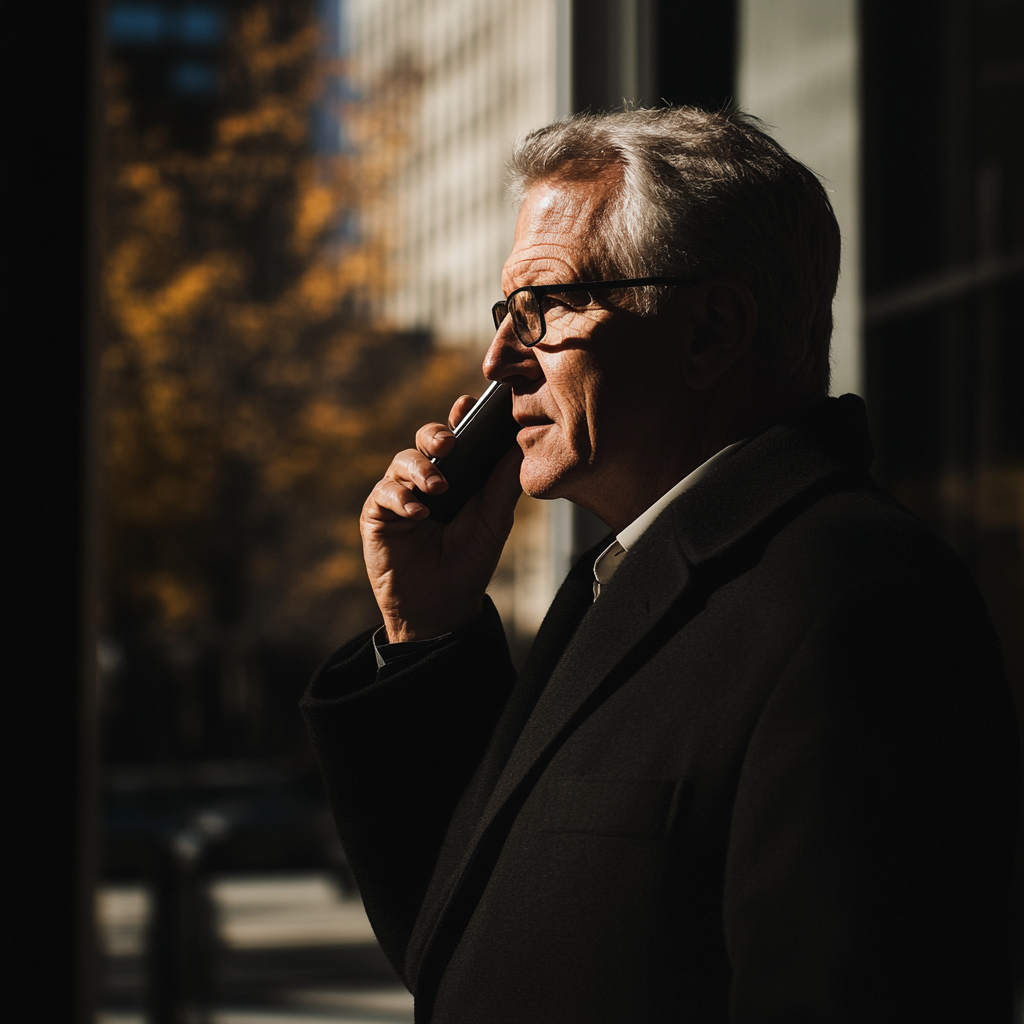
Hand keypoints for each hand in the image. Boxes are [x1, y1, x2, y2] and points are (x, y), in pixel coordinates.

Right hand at [360, 395, 522, 641]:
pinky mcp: (378, 514)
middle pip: (426, 439)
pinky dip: (402, 499)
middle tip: (450, 441)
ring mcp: (400, 494)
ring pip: (402, 461)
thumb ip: (502, 484)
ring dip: (421, 469)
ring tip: (438, 487)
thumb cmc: (469, 562)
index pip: (458, 436)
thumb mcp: (494, 521)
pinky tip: (419, 513)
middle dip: (436, 433)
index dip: (461, 417)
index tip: (469, 404)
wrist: (442, 606)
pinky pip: (384, 493)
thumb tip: (520, 446)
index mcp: (458, 474)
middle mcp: (427, 478)